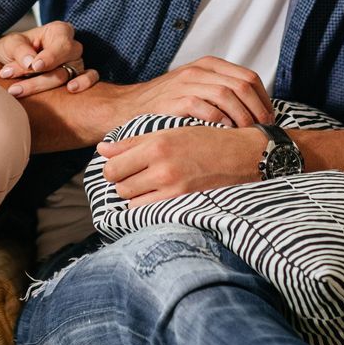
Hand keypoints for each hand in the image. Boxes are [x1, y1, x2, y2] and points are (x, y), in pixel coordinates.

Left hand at [0, 20, 99, 97]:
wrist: (8, 63)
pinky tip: (71, 90)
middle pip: (65, 63)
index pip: (61, 44)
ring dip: (41, 86)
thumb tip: (30, 63)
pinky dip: (84, 84)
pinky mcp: (78, 78)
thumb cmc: (14, 49)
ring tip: (17, 91)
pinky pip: (90, 79)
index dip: (50, 57)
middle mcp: (72, 47)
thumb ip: (20, 50)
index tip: (35, 66)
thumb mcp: (11, 44)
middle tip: (14, 87)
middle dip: (40, 77)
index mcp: (59, 31)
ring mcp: (77, 63)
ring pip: (68, 76)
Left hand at [98, 125, 269, 207]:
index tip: (120, 167)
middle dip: (123, 182)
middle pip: (119, 186)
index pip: (113, 166)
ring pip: (131, 201)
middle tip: (135, 175)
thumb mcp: (169, 132)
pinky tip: (158, 196)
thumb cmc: (205, 140)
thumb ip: (133, 142)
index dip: (112, 168)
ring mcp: (172, 188)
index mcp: (156, 145)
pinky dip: (148, 206)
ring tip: (148, 185)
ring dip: (135, 195)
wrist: (242, 155)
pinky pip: (149, 212)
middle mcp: (162, 167)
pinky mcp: (182, 204)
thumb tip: (102, 149)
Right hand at [121, 56, 271, 127]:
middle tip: (263, 129)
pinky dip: (220, 121)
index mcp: (209, 65)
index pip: (249, 77)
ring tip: (247, 133)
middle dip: (258, 109)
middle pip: (242, 85)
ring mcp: (186, 83)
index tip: (269, 118)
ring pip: (227, 94)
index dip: (264, 99)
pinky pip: (205, 107)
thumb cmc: (168, 102)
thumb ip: (222, 91)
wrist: (129, 107)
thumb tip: (256, 110)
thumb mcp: (197, 87)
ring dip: (242, 116)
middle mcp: (199, 70)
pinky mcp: (175, 100)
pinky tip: (225, 132)